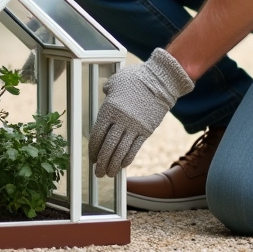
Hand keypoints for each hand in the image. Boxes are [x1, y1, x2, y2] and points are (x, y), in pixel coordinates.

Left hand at [90, 48, 194, 176]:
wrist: (160, 81)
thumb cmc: (136, 78)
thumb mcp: (117, 81)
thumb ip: (108, 89)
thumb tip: (105, 91)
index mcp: (109, 110)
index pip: (97, 135)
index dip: (93, 149)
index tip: (92, 158)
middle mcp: (121, 121)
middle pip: (108, 147)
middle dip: (101, 162)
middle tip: (97, 172)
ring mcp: (134, 127)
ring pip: (121, 151)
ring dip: (113, 165)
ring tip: (109, 173)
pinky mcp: (146, 131)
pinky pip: (135, 148)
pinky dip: (127, 159)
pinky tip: (122, 166)